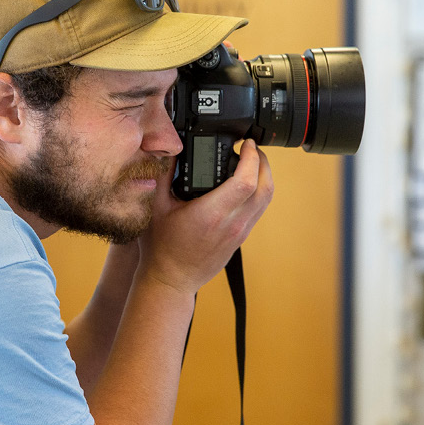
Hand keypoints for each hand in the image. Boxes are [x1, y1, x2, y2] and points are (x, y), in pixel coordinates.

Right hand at [136, 140, 272, 295]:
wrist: (171, 280)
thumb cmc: (161, 247)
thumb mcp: (156, 206)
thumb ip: (164, 175)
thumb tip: (170, 150)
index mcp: (211, 214)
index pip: (246, 182)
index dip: (252, 158)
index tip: (247, 144)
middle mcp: (231, 223)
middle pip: (265, 187)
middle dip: (264, 162)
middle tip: (253, 148)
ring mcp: (240, 232)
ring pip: (267, 199)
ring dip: (265, 176)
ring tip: (252, 161)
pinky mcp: (241, 238)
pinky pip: (260, 209)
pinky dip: (260, 191)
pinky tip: (246, 183)